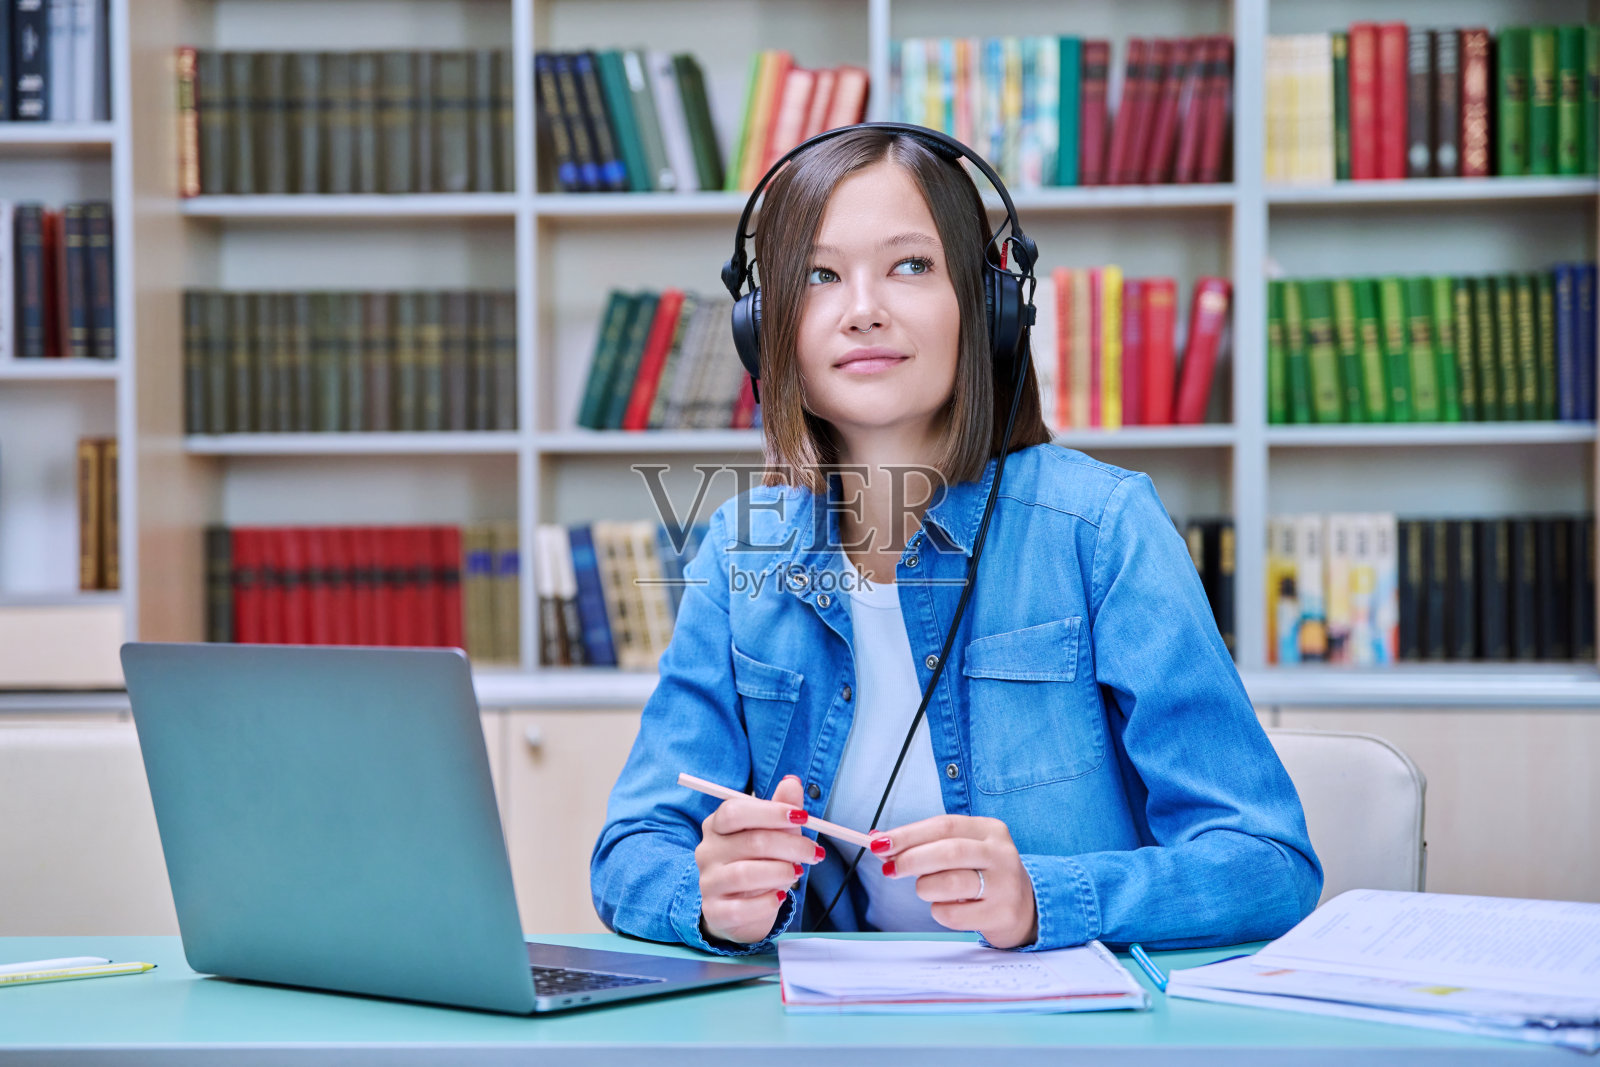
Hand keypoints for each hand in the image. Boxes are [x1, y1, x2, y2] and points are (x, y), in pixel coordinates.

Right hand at [696, 774, 821, 945]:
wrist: (741, 907)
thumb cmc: (758, 862)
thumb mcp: (773, 833)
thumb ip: (781, 808)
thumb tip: (792, 782)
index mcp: (717, 825)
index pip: (735, 811)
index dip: (771, 812)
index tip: (803, 816)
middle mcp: (707, 850)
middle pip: (749, 842)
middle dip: (790, 845)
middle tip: (814, 851)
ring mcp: (708, 882)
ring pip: (744, 874)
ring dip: (780, 873)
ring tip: (797, 873)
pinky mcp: (714, 911)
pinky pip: (740, 909)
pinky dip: (767, 902)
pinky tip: (780, 897)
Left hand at [870, 814, 1037, 948]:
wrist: (1025, 907)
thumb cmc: (981, 873)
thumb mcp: (961, 850)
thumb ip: (923, 843)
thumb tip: (879, 839)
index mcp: (989, 830)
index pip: (943, 825)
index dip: (908, 834)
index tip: (880, 843)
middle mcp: (1001, 854)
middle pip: (947, 851)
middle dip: (911, 860)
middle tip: (890, 869)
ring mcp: (1005, 885)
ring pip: (949, 883)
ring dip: (924, 887)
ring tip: (925, 889)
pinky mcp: (1001, 914)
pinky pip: (954, 915)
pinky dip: (938, 911)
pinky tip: (946, 907)